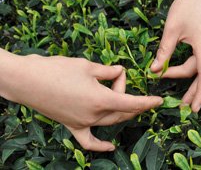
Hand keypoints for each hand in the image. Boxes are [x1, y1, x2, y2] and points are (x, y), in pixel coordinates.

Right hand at [0, 53, 162, 151]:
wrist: (27, 80)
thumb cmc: (57, 70)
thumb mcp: (88, 66)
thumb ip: (108, 71)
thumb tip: (120, 72)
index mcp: (100, 99)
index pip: (132, 103)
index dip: (148, 101)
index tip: (160, 101)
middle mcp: (94, 115)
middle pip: (121, 108)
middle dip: (127, 94)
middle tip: (118, 77)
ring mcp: (82, 123)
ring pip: (110, 120)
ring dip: (119, 108)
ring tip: (117, 94)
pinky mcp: (72, 125)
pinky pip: (89, 140)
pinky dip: (100, 145)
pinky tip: (110, 147)